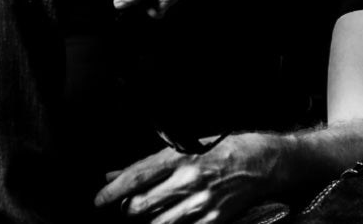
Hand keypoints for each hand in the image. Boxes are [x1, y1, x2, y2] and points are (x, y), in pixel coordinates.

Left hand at [94, 134, 285, 222]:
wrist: (264, 162)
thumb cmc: (225, 148)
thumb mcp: (185, 146)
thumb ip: (149, 164)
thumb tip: (117, 174)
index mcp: (180, 156)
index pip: (136, 177)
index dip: (112, 192)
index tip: (99, 200)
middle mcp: (189, 180)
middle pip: (141, 206)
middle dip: (128, 208)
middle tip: (127, 206)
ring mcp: (202, 203)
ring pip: (158, 223)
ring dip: (147, 221)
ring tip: (148, 214)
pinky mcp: (214, 220)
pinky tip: (171, 220)